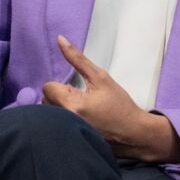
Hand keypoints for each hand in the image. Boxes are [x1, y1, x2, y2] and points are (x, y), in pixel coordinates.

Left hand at [42, 35, 179, 162]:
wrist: (134, 132)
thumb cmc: (119, 104)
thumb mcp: (100, 77)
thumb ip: (77, 58)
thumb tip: (60, 39)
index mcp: (71, 104)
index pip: (48, 87)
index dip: (61, 85)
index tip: (76, 89)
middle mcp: (65, 120)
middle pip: (46, 100)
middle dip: (59, 95)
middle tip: (79, 97)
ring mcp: (67, 133)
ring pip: (50, 113)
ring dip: (59, 108)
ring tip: (79, 109)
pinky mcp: (69, 140)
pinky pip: (57, 125)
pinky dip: (63, 120)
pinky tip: (80, 120)